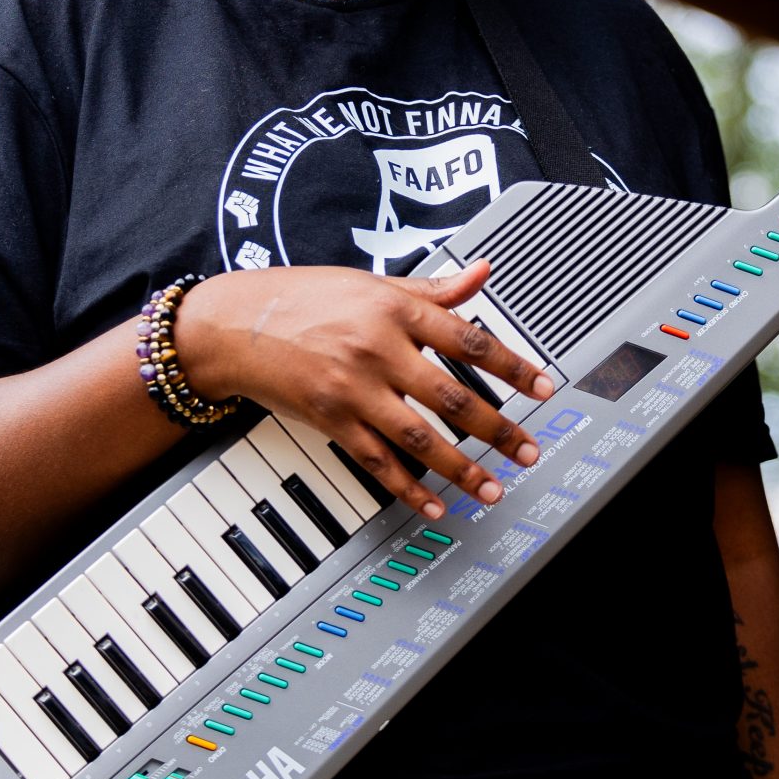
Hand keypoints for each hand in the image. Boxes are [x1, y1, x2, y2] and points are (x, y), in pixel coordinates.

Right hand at [175, 260, 553, 519]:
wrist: (234, 324)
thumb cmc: (302, 298)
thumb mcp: (371, 283)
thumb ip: (431, 288)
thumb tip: (482, 273)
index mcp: (395, 310)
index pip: (469, 339)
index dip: (513, 367)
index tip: (544, 388)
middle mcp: (378, 349)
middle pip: (453, 396)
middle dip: (499, 429)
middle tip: (528, 449)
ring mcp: (354, 389)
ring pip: (420, 438)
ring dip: (462, 468)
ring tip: (492, 488)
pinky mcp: (331, 420)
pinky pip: (378, 462)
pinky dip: (408, 488)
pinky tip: (434, 505)